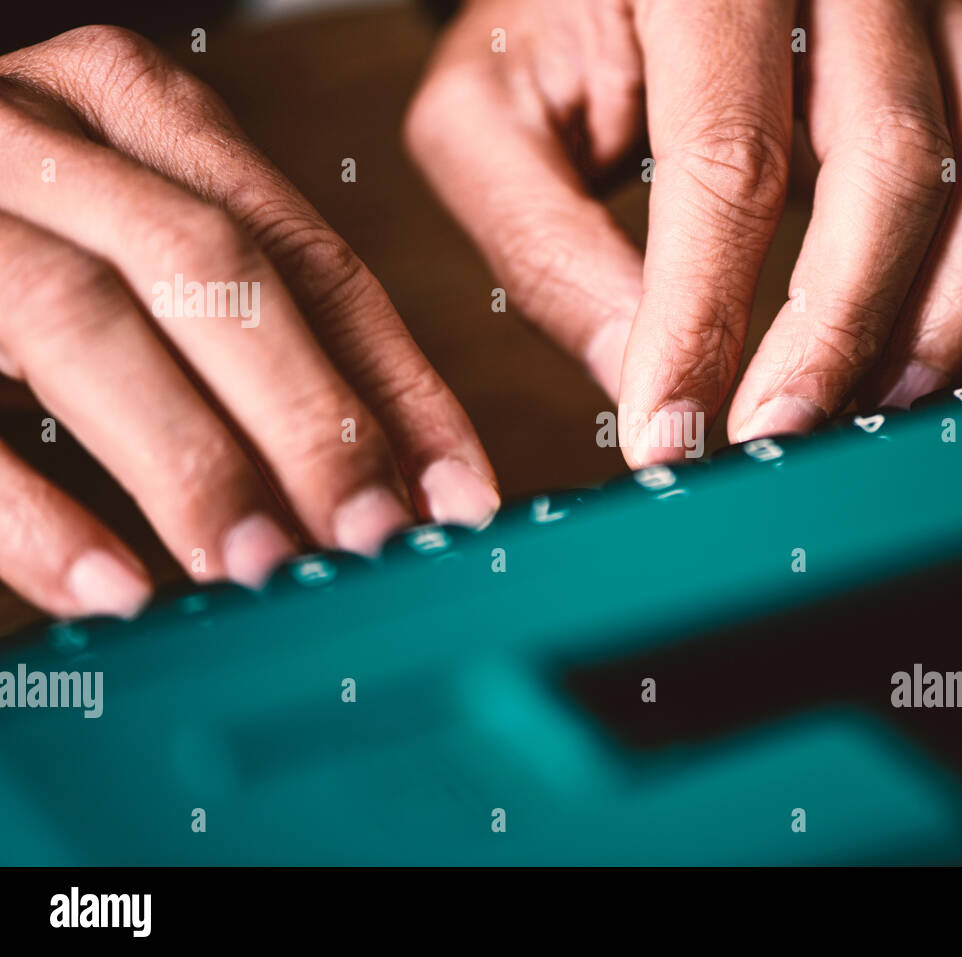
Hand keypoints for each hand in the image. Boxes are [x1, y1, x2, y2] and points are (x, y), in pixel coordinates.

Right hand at [0, 26, 498, 618]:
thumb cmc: (20, 239)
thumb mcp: (144, 242)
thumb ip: (256, 331)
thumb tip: (397, 478)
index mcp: (134, 109)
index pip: (310, 254)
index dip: (396, 382)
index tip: (456, 493)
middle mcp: (39, 133)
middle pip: (212, 270)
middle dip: (308, 418)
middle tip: (371, 540)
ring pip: (82, 317)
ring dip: (191, 462)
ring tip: (265, 570)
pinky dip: (37, 513)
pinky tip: (116, 589)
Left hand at [406, 0, 961, 465]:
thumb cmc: (559, 20)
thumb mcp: (491, 112)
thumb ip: (537, 239)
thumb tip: (633, 379)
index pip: (730, 158)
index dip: (706, 317)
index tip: (673, 435)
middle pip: (897, 161)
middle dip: (841, 333)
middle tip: (779, 440)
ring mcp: (935, 9)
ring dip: (953, 318)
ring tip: (871, 417)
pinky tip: (939, 368)